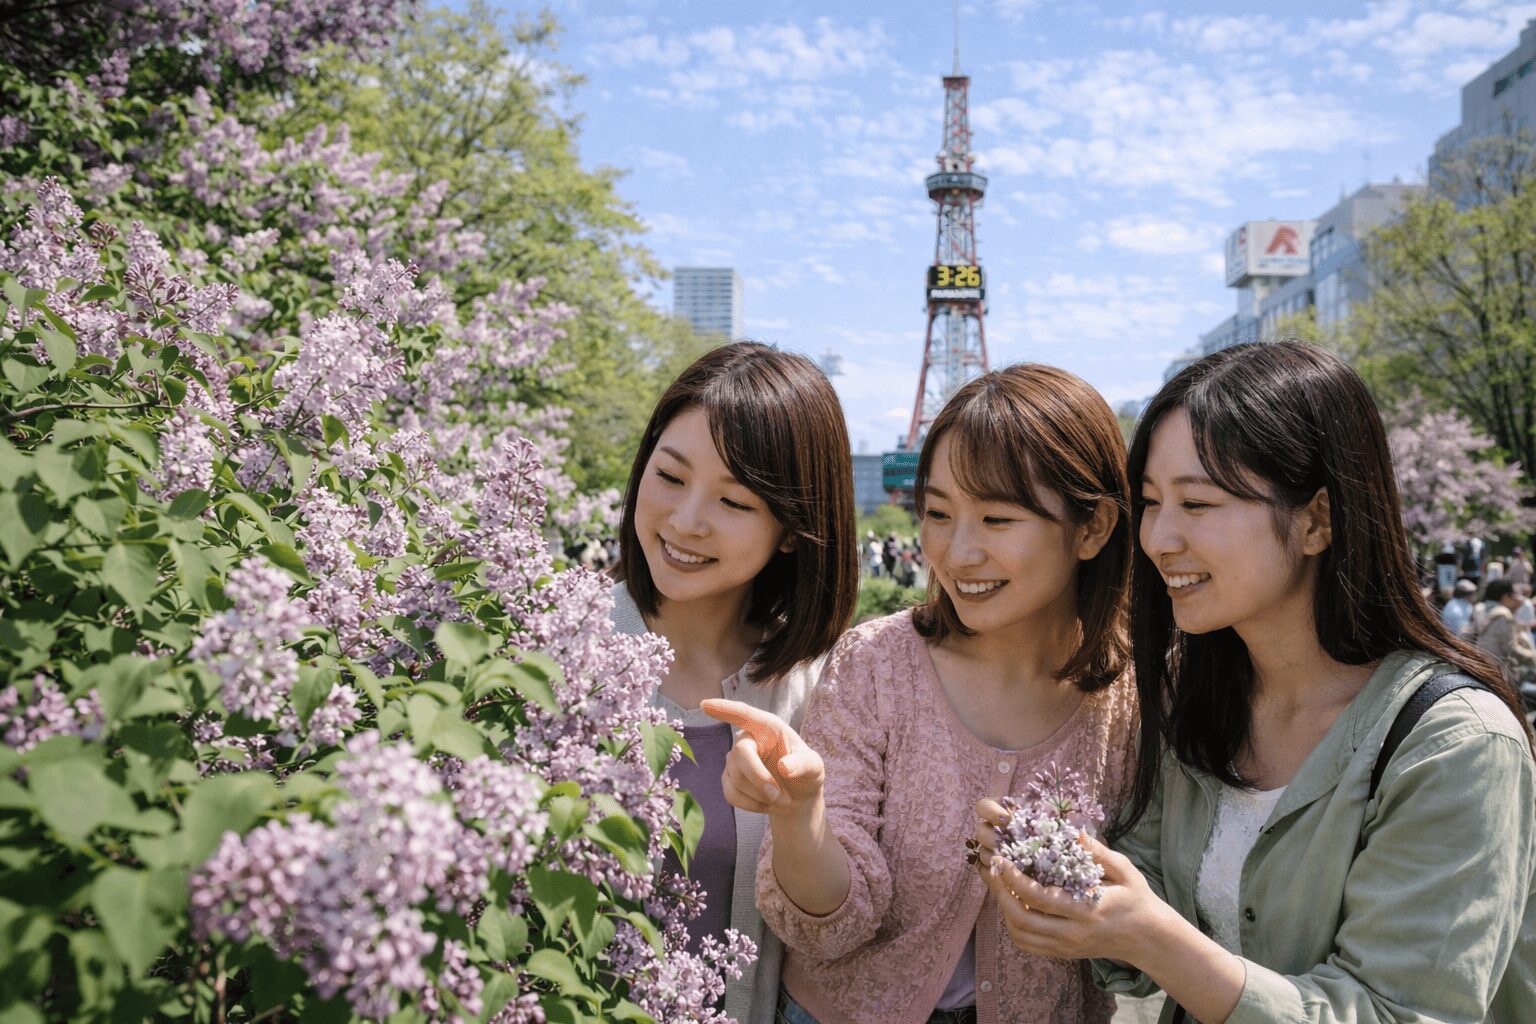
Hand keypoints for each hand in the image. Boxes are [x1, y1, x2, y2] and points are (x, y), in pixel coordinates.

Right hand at [701, 699, 824, 818]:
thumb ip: (803, 764)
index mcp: (768, 727)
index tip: (705, 705)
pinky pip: (731, 794)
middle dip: (758, 777)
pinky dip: (751, 804)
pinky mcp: (729, 779)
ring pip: (736, 778)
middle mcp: (748, 739)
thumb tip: (784, 767)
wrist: (797, 798)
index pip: (744, 714)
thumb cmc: (806, 774)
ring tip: (779, 799)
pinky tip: (765, 804)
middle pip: (740, 753)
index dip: (724, 709)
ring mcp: (735, 760)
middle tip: (778, 795)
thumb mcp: (815, 767)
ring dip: (760, 795)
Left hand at [973, 798, 1159, 964]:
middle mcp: (1073, 933)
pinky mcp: (1064, 954)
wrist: (1150, 939)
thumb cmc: (1137, 900)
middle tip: (992, 870)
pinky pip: (1029, 945)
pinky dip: (1013, 927)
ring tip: (998, 885)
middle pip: (1022, 919)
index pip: (1039, 897)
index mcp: (1087, 910)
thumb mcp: (1126, 871)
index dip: (1014, 879)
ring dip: (1003, 910)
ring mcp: (1067, 947)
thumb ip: (1099, 852)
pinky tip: (1011, 906)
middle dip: (1001, 893)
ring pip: (1021, 935)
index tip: (1002, 860)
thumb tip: (1075, 832)